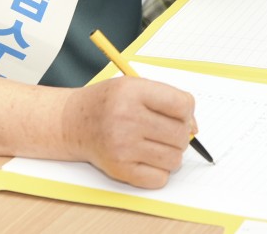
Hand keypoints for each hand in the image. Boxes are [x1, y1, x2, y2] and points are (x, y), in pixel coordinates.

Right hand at [63, 76, 194, 188]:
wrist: (72, 122)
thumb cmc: (108, 103)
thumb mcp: (134, 87)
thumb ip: (167, 100)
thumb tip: (194, 128)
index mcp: (133, 91)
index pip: (182, 105)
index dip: (186, 112)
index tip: (177, 114)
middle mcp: (126, 118)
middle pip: (180, 134)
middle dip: (178, 134)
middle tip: (163, 131)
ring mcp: (122, 146)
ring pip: (174, 159)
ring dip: (170, 154)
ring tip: (153, 144)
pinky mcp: (119, 169)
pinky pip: (160, 178)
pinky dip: (159, 171)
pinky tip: (145, 158)